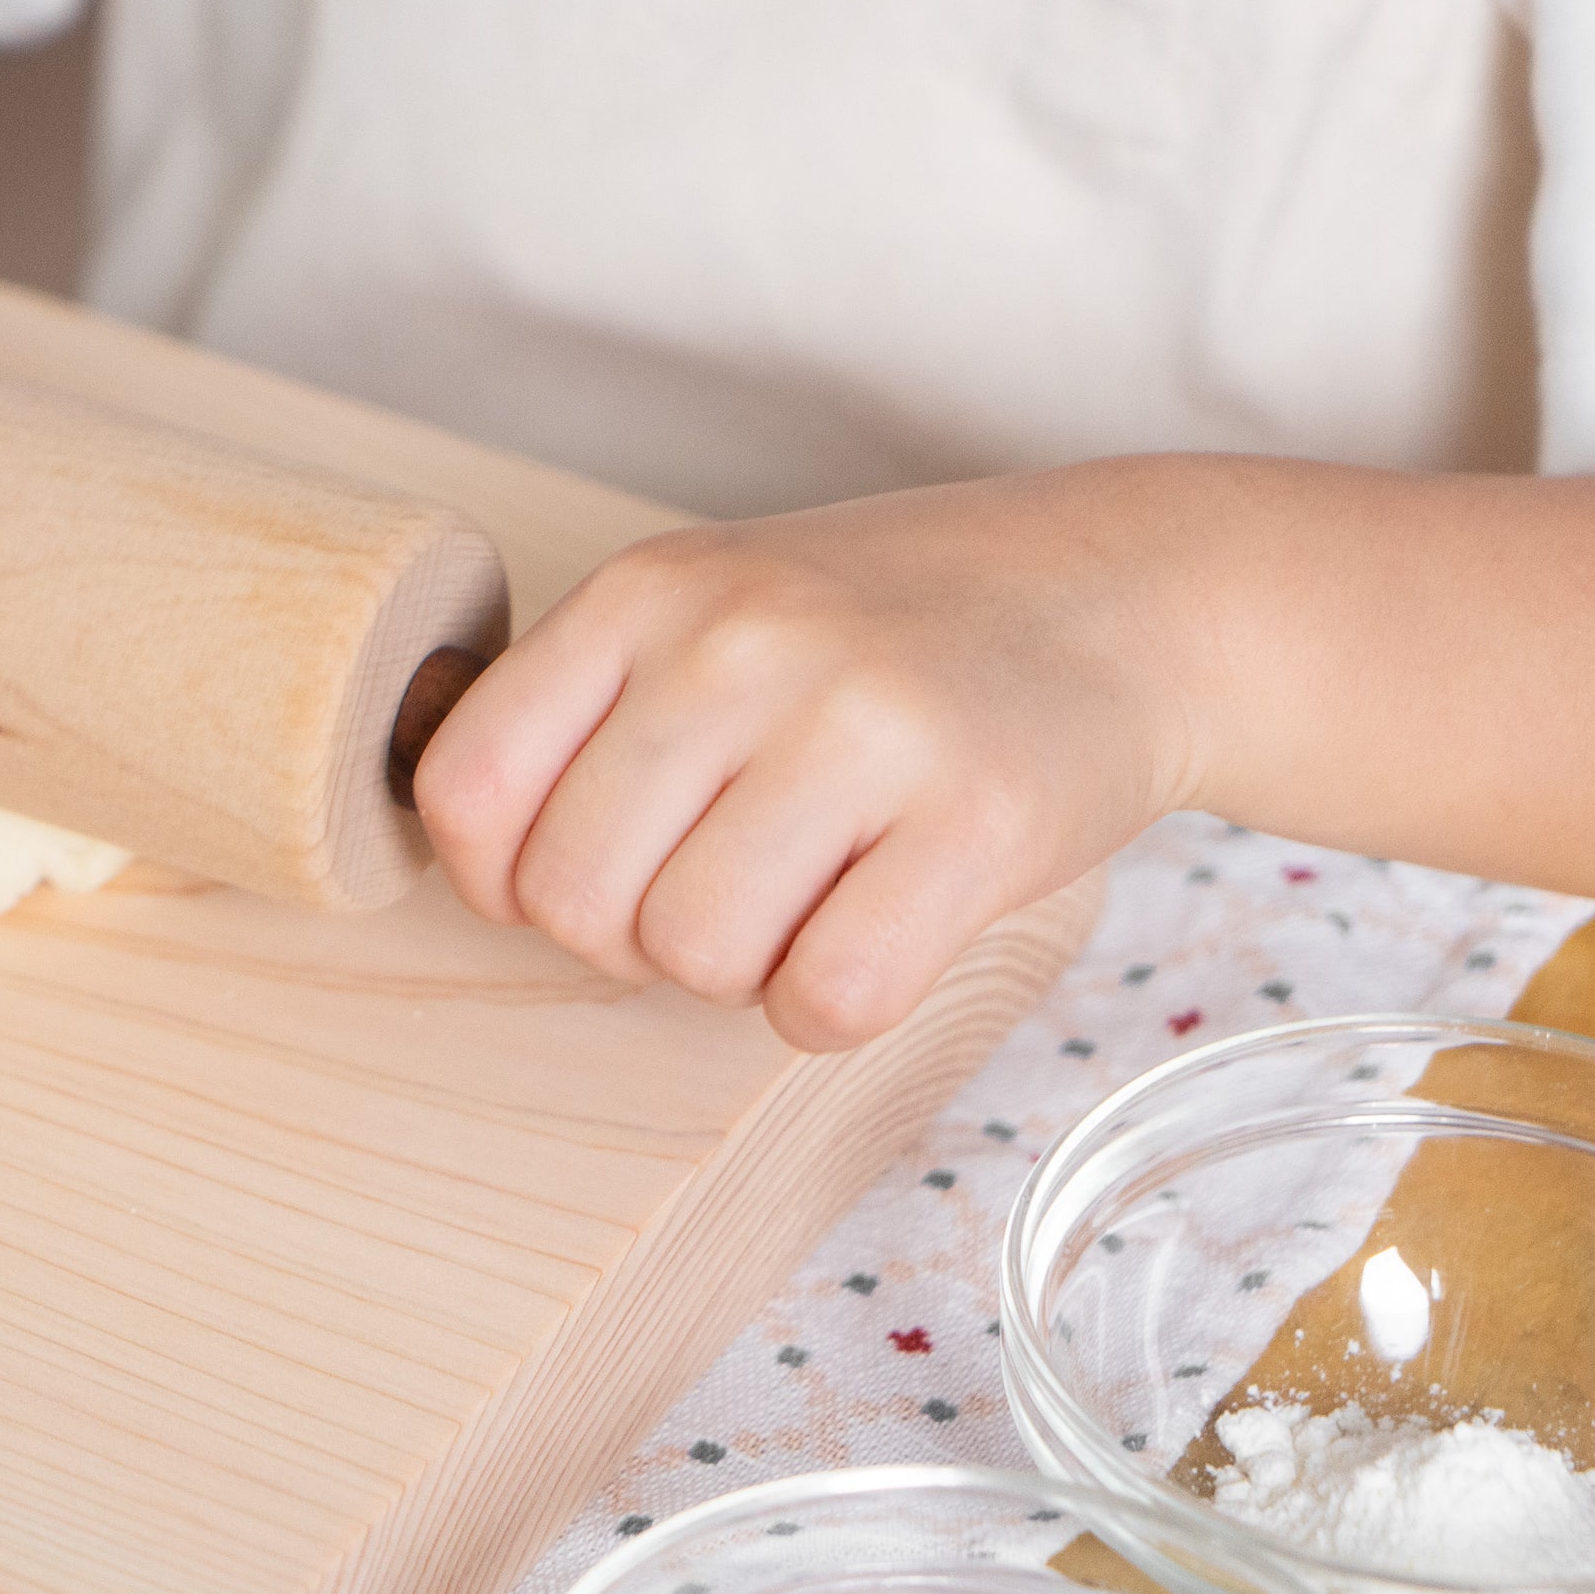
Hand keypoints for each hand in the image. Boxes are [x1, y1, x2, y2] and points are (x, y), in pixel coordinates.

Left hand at [412, 465, 1213, 1049]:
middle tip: (719, 889)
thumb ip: (588, 708)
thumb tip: (467, 861)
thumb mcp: (715, 606)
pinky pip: (828, 996)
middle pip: (570, 896)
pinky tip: (878, 929)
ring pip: (689, 955)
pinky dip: (834, 1004)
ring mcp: (861, 723)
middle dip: (627, 937)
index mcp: (646, 589)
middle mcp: (739, 640)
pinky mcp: (978, 818)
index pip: (466, 788)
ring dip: (738, 971)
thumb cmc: (888, 631)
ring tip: (808, 894)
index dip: (503, 876)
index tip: (585, 872)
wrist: (1128, 595)